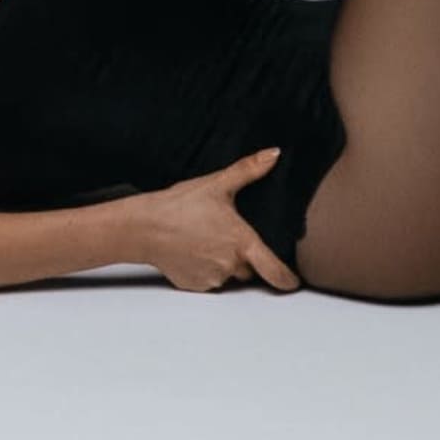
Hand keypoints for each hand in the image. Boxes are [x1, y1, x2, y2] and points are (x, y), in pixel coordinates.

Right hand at [127, 149, 301, 292]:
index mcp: (241, 241)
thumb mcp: (217, 183)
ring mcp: (212, 277)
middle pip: (248, 267)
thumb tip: (274, 154)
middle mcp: (229, 264)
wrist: (145, 227)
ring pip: (228, 274)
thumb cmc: (181, 204)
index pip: (273, 270)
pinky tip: (193, 249)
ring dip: (224, 261)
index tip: (294, 283)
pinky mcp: (195, 285)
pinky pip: (209, 280)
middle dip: (243, 256)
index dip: (287, 279)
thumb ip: (249, 170)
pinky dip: (206, 268)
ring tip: (205, 238)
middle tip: (225, 235)